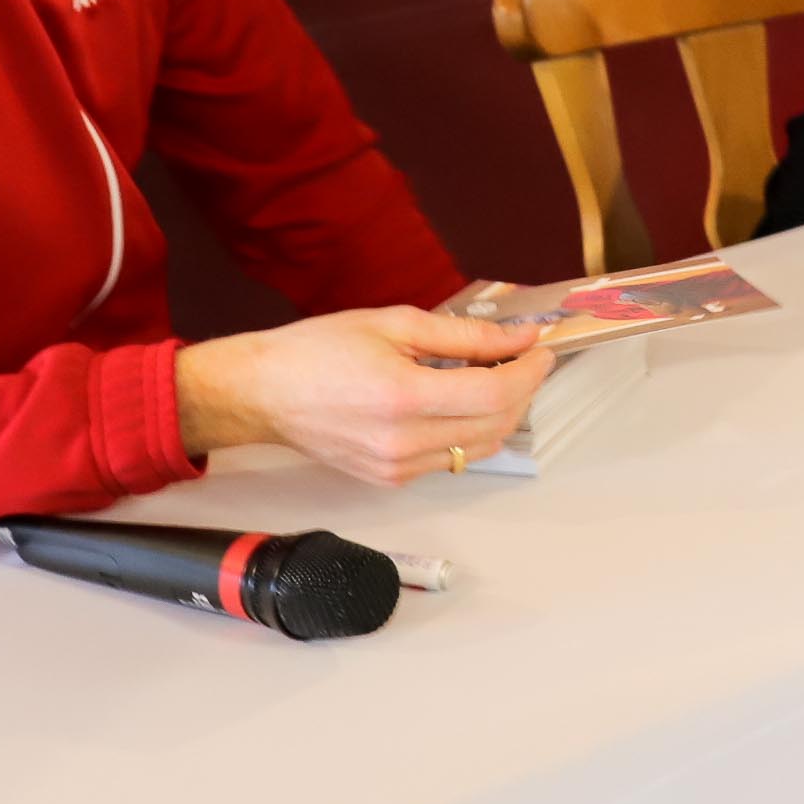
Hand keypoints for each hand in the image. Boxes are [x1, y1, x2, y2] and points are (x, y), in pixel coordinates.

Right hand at [175, 305, 553, 484]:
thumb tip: (522, 336)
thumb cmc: (318, 350)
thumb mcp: (396, 324)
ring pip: (479, 447)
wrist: (261, 393)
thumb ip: (467, 334)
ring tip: (495, 376)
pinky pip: (449, 459)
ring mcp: (395, 468)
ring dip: (501, 413)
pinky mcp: (388, 480)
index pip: (496, 393)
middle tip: (524, 358)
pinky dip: (469, 431)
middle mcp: (402, 442)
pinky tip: (459, 401)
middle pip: (496, 424)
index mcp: (404, 397)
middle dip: (523, 389)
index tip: (542, 348)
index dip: (531, 370)